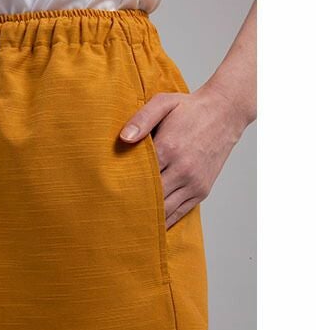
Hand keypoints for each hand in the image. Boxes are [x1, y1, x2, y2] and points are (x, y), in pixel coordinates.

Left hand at [119, 86, 247, 228]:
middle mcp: (182, 169)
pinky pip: (181, 212)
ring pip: (165, 209)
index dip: (122, 186)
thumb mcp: (164, 103)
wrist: (225, 113)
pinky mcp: (202, 190)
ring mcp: (194, 182)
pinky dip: (165, 221)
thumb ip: (142, 119)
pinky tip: (151, 226)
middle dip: (131, 205)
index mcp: (169, 148)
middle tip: (110, 215)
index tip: (105, 194)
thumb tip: (123, 138)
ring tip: (126, 225)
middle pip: (151, 196)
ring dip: (147, 218)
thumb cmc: (190, 108)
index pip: (139, 175)